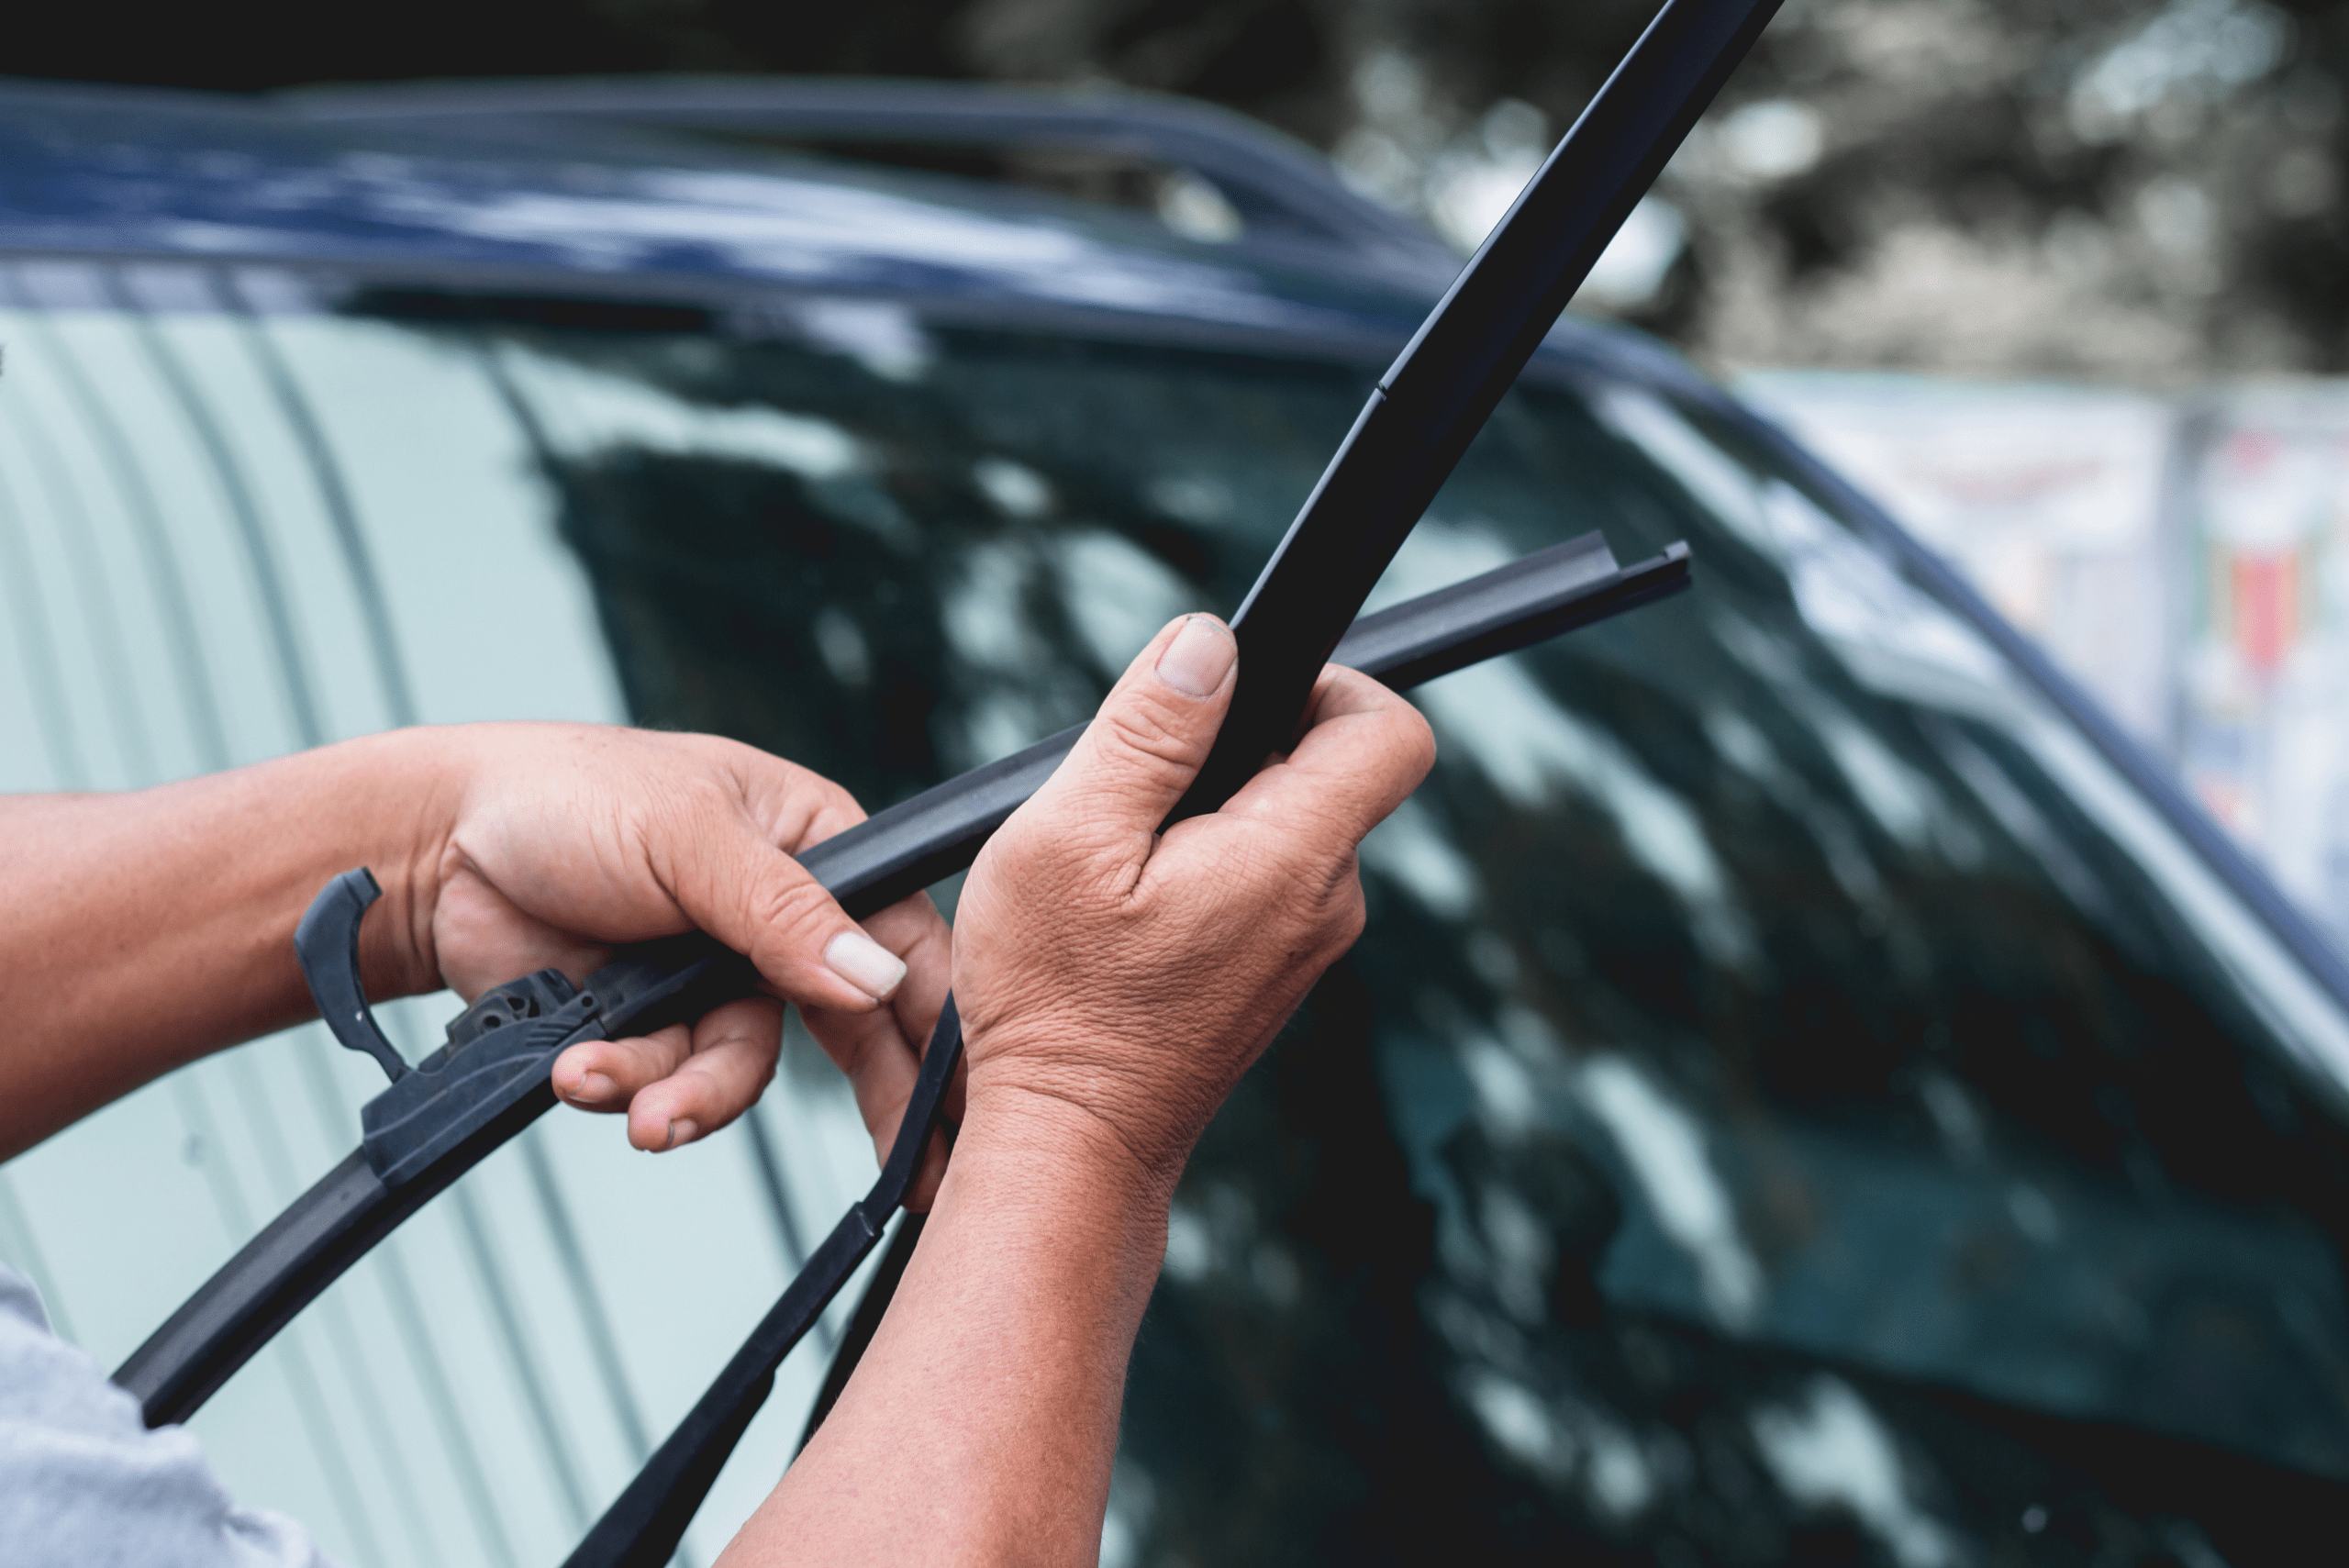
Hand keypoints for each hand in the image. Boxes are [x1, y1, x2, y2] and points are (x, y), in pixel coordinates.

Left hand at [413, 725, 951, 1191]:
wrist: (436, 848)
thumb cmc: (571, 795)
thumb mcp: (690, 836)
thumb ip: (784, 912)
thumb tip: (872, 982)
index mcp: (818, 848)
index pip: (902, 939)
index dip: (938, 1020)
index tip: (965, 1100)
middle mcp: (780, 922)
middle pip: (853, 1028)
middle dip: (873, 1105)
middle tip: (909, 1186)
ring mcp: (715, 979)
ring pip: (742, 1069)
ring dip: (693, 1098)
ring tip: (643, 1118)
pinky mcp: (651, 1026)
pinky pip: (664, 1081)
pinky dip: (624, 1088)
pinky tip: (577, 1071)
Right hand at [949, 615, 1435, 1192]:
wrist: (1073, 1145)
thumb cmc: (1058, 1002)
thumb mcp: (1069, 838)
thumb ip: (1147, 730)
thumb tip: (1209, 642)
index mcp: (1292, 859)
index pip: (1390, 731)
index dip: (1330, 683)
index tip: (1238, 694)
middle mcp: (1325, 904)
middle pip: (1331, 768)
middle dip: (1243, 748)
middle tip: (1141, 795)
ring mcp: (1307, 945)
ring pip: (1291, 821)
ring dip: (1217, 811)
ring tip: (1127, 865)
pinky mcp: (1276, 972)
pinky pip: (1266, 876)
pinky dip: (1210, 864)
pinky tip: (1137, 909)